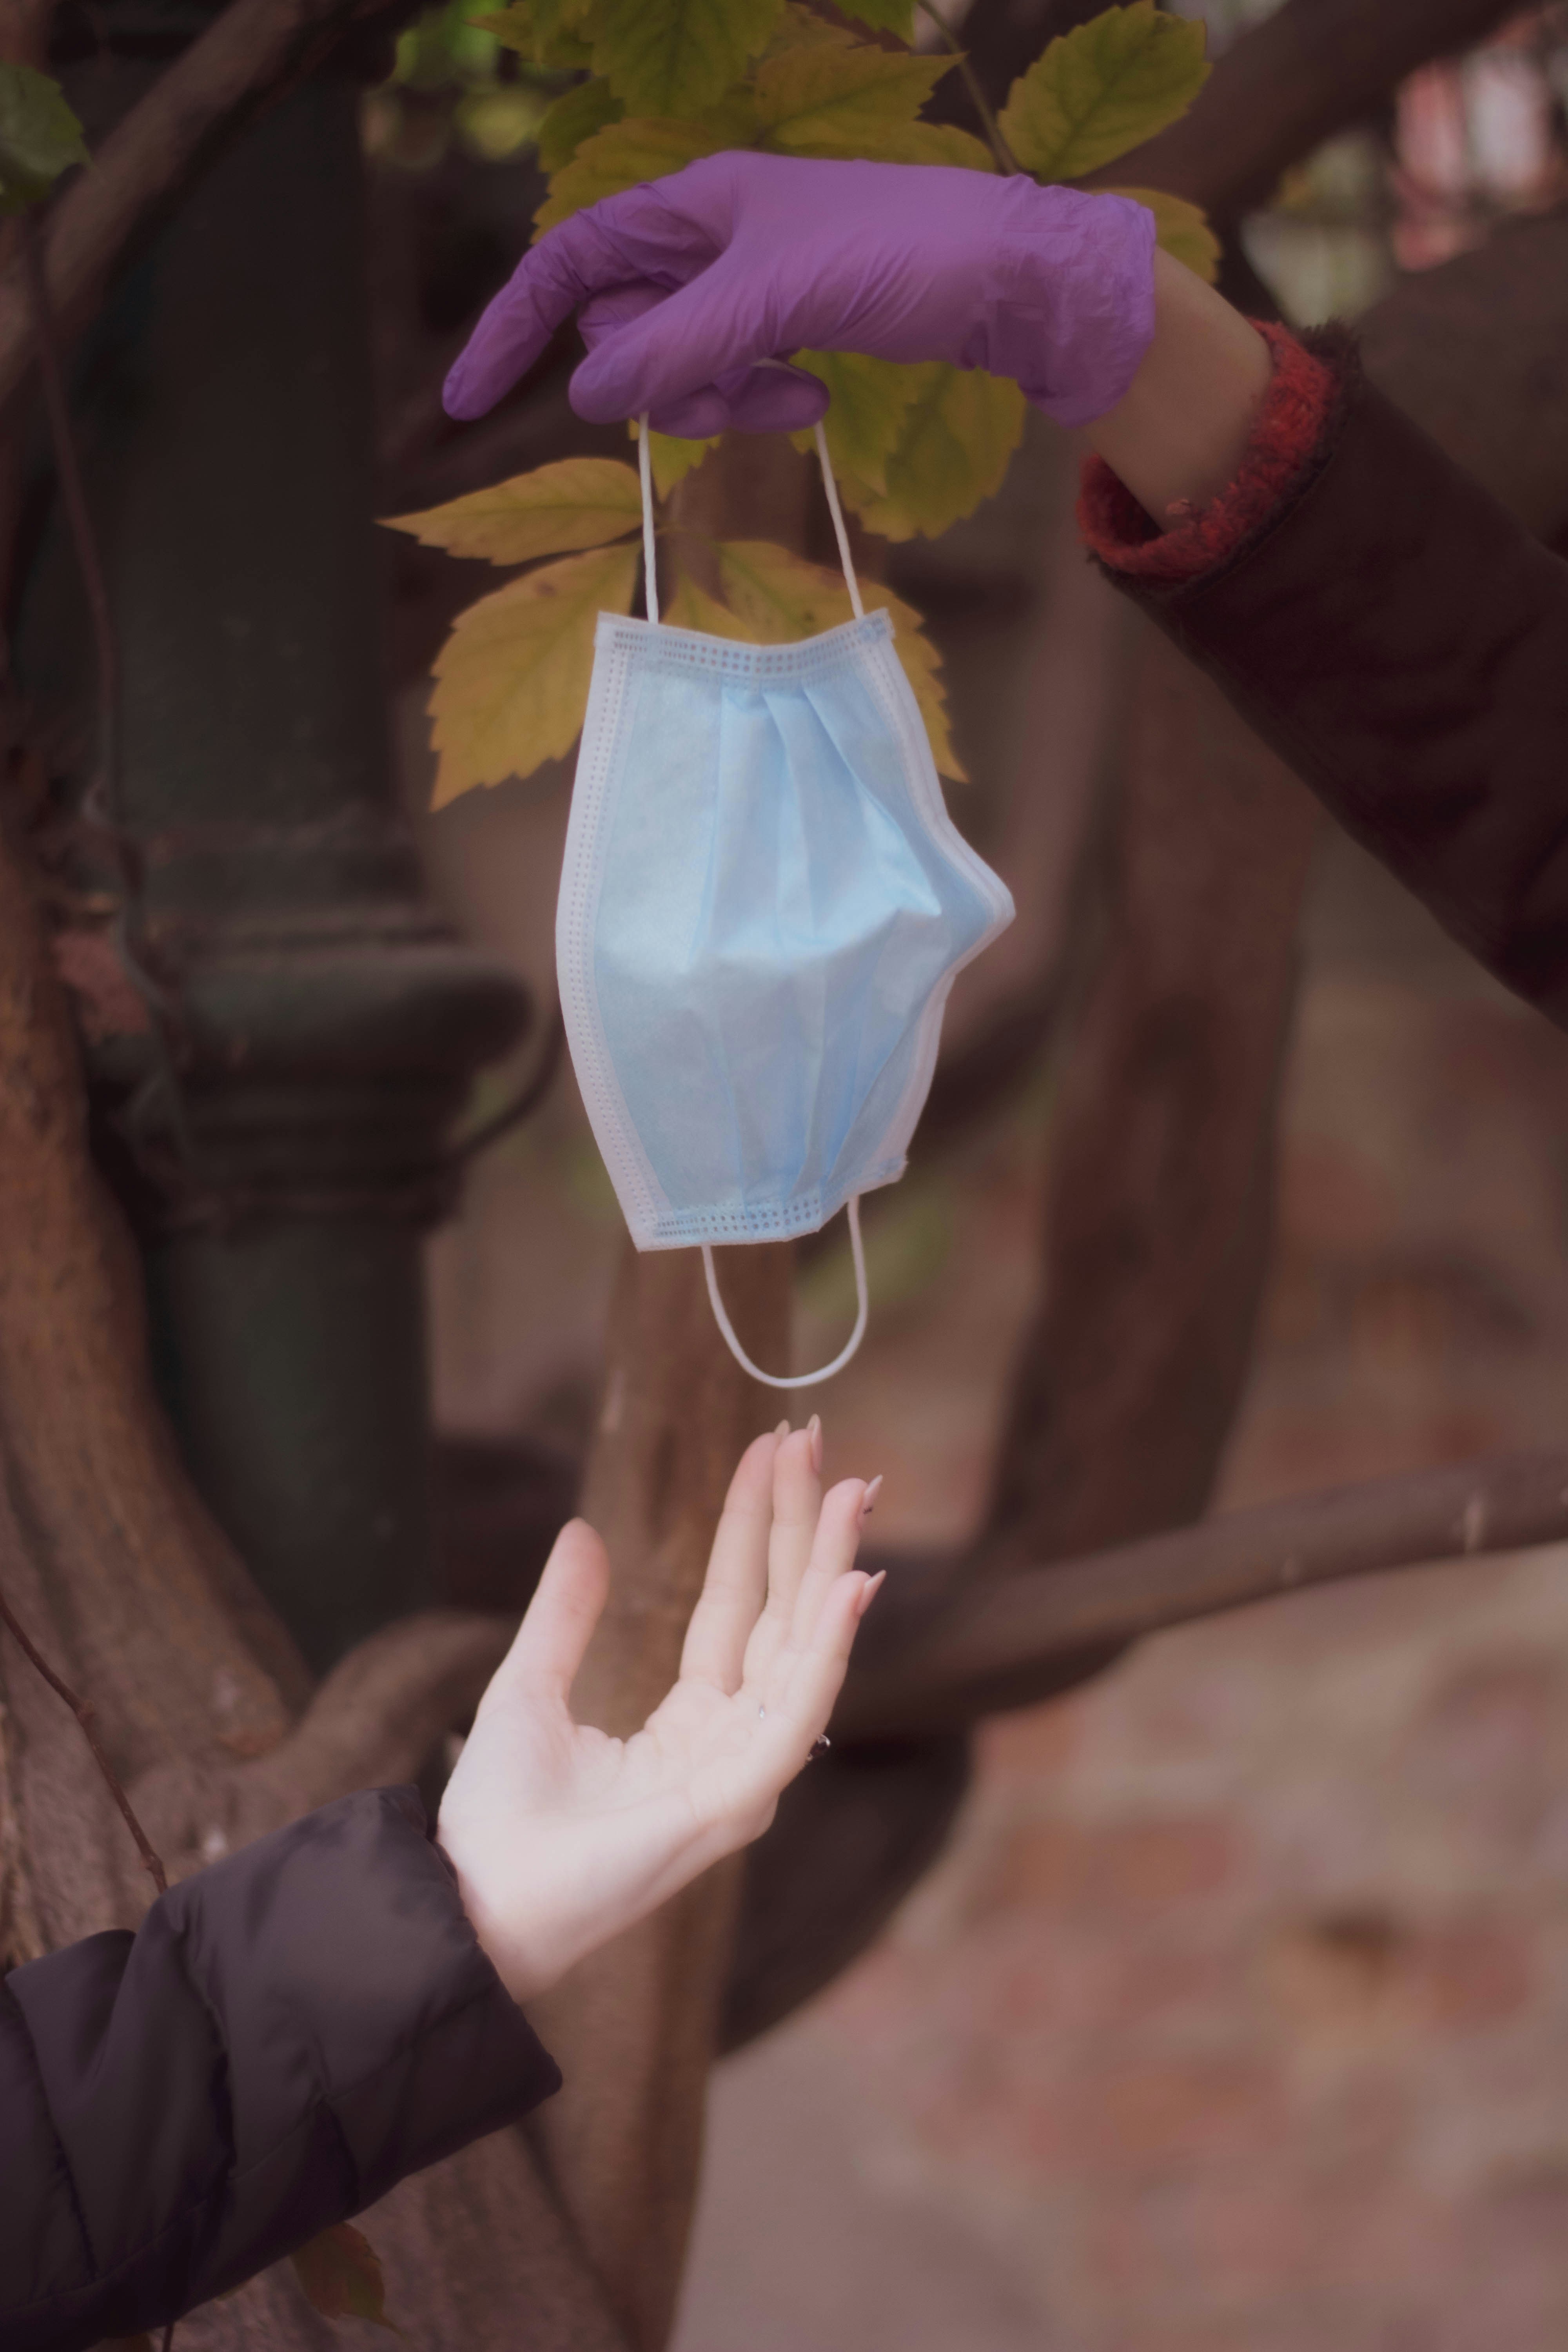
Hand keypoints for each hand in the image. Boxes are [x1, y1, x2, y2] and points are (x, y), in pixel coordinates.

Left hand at [436, 1422, 882, 2004]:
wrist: (470, 1895)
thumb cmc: (496, 1815)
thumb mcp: (526, 1686)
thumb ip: (564, 1613)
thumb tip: (582, 1530)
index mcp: (687, 1723)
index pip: (737, 1607)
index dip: (754, 1527)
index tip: (773, 1448)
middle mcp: (727, 1744)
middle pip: (780, 1616)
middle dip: (803, 1528)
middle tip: (820, 1441)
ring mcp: (740, 1775)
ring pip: (802, 1651)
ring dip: (828, 1566)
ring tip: (849, 1489)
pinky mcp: (738, 1802)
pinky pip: (795, 1713)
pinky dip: (828, 1648)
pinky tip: (848, 1585)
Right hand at [442, 151, 1153, 435]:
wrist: (1011, 279)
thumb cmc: (902, 252)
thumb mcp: (774, 294)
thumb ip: (676, 344)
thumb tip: (589, 394)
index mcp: (692, 203)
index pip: (568, 262)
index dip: (512, 326)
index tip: (470, 399)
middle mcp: (709, 241)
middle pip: (622, 331)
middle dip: (660, 376)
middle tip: (728, 380)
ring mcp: (747, 291)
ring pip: (677, 371)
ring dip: (721, 398)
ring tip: (793, 387)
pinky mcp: (785, 332)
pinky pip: (734, 383)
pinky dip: (764, 399)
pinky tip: (816, 390)